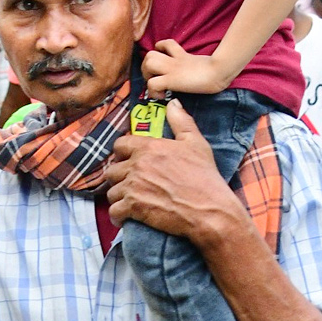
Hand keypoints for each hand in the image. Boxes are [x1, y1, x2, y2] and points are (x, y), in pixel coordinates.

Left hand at [106, 99, 239, 242]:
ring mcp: (133, 187)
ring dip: (119, 197)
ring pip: (111, 192)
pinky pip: (114, 211)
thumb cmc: (205, 177)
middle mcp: (137, 165)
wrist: (209, 210)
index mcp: (149, 147)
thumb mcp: (196, 143)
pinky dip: (118, 216)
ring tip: (128, 201)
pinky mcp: (133, 208)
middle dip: (119, 177)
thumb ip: (181, 121)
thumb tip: (173, 103)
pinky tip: (125, 217)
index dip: (122, 153)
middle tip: (129, 183)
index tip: (127, 160)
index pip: (120, 145)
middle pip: (112, 170)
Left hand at [142, 39, 231, 94]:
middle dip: (146, 65)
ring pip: (149, 62)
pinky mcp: (172, 80)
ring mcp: (172, 69)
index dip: (159, 51)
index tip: (161, 62)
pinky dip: (153, 90)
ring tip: (155, 82)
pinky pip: (153, 82)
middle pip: (150, 53)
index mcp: (182, 55)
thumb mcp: (206, 64)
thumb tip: (201, 75)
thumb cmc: (218, 71)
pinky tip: (162, 95)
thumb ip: (198, 66)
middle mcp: (174, 60)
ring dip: (147, 74)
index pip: (165, 44)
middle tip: (154, 75)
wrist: (219, 72)